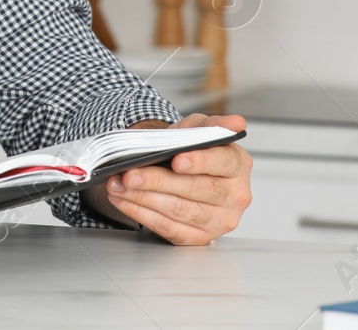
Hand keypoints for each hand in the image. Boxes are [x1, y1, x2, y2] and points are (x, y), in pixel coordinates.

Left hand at [82, 113, 252, 244]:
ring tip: (118, 185)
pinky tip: (124, 201)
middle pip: (195, 189)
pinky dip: (142, 214)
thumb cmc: (192, 150)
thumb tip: (235, 120)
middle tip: (129, 174)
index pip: (221, 163)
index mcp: (238, 165)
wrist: (184, 171)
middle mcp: (235, 196)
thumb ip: (213, 125)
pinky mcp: (201, 237)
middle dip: (157, 181)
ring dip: (143, 198)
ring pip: (179, 211)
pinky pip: (169, 228)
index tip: (176, 161)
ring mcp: (220, 220)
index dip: (199, 162)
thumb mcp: (199, 129)